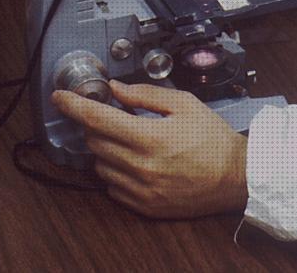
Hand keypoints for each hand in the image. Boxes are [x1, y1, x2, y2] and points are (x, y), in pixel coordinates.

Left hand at [51, 80, 247, 218]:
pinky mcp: (145, 206)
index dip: (73, 105)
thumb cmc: (214, 139)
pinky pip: (112, 187)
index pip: (97, 119)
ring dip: (105, 149)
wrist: (236, 177)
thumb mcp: (184, 104)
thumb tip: (116, 89)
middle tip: (113, 116)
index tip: (60, 97)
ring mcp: (141, 189)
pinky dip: (115, 172)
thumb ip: (145, 94)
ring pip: (100, 165)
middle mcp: (141, 166)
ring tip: (129, 140)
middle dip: (96, 124)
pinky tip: (134, 162)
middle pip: (95, 141)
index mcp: (150, 137)